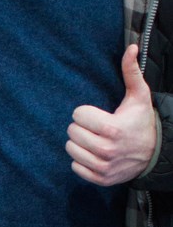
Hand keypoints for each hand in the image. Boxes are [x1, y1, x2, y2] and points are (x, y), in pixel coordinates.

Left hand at [66, 44, 156, 185]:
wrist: (155, 153)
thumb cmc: (141, 121)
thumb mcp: (139, 96)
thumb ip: (131, 72)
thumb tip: (130, 47)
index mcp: (112, 128)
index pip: (77, 115)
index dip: (86, 112)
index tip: (98, 115)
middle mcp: (106, 149)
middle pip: (71, 132)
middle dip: (81, 127)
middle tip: (96, 128)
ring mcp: (103, 166)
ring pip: (70, 148)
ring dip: (79, 143)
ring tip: (94, 140)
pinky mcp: (100, 179)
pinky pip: (75, 166)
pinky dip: (81, 160)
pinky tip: (94, 154)